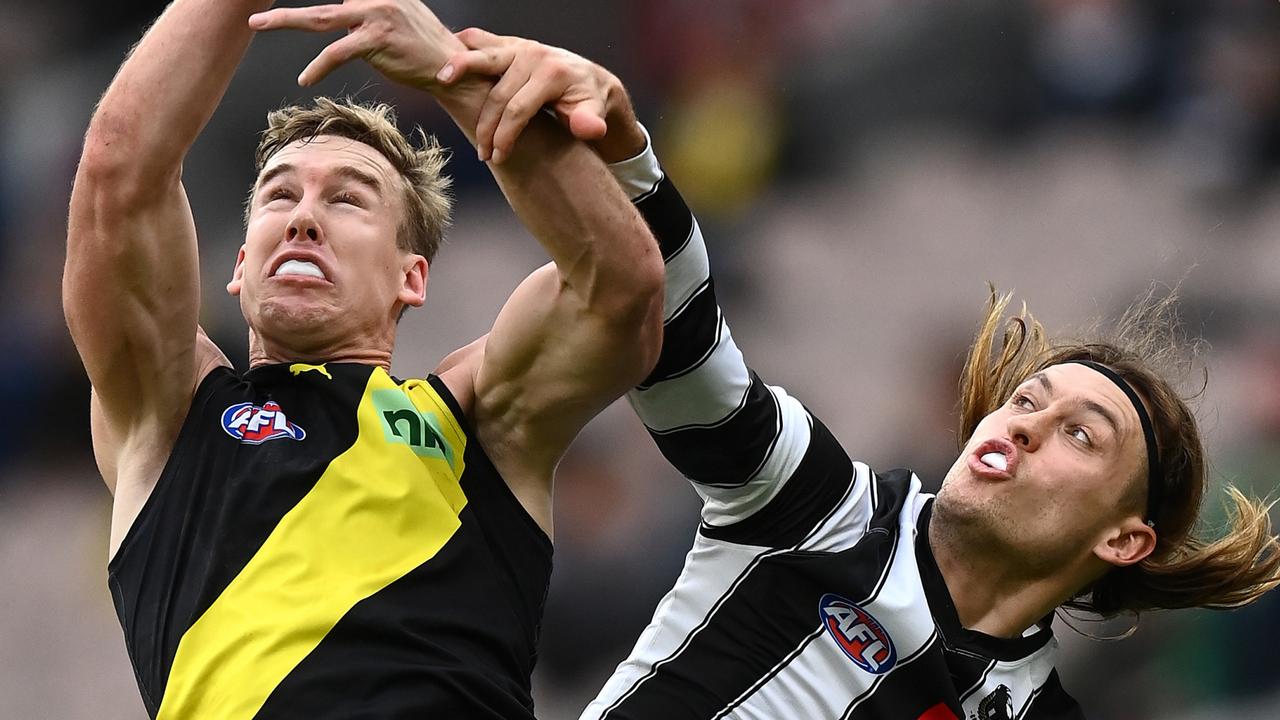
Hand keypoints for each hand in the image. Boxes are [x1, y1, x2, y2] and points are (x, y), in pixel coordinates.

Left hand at [249, 0, 464, 88]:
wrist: (452, 69)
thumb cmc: (423, 51)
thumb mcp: (397, 22)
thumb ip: (367, 16)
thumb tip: (342, 20)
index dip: (309, 1)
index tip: (279, 3)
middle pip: (324, 1)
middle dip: (288, 6)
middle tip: (257, 8)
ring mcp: (377, 14)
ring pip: (321, 18)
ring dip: (285, 20)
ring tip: (258, 24)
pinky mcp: (377, 39)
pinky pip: (338, 51)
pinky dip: (319, 66)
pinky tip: (306, 78)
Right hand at [437, 28, 644, 163]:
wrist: (591, 80)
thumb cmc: (590, 102)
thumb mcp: (596, 113)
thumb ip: (591, 122)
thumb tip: (589, 128)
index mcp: (552, 73)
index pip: (518, 109)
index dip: (505, 136)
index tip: (497, 158)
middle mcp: (533, 54)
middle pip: (496, 92)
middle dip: (485, 126)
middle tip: (481, 153)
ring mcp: (519, 46)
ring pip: (482, 58)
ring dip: (459, 70)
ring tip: (441, 82)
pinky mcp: (509, 44)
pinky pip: (481, 41)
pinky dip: (462, 48)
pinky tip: (445, 60)